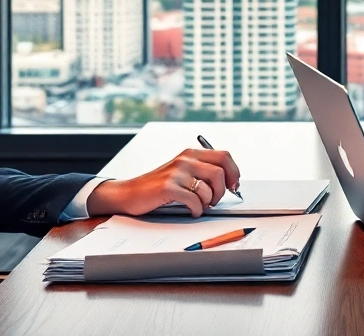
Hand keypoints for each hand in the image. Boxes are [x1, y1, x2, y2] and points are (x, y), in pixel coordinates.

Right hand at [87, 148, 241, 217]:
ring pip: (208, 190)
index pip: (224, 156)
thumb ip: (202, 171)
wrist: (129, 193)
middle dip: (221, 192)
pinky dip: (197, 210)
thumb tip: (230, 182)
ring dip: (207, 203)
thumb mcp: (182, 172)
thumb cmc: (158, 186)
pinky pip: (195, 201)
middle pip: (220, 173)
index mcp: (191, 154)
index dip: (234, 173)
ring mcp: (176, 173)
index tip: (233, 186)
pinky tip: (191, 211)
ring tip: (198, 205)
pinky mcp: (168, 187)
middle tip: (213, 201)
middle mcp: (185, 160)